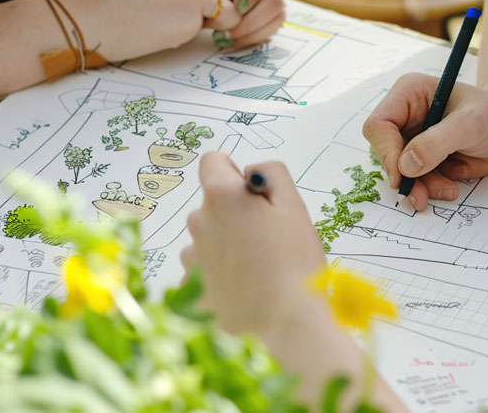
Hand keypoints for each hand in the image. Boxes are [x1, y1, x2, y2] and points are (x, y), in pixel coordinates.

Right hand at [60, 0, 242, 60]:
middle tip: (210, 23)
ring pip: (232, 7)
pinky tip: (164, 34)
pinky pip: (212, 28)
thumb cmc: (102, 5)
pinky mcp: (191, 12)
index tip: (195, 7)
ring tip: (179, 28)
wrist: (82, 20)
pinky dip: (196, 36)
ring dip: (216, 23)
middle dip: (228, 3)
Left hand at [182, 153, 326, 337]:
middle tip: (267, 239)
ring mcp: (191, 259)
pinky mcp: (191, 291)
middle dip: (234, 213)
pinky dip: (219, 276)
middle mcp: (198, 223)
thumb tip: (249, 173)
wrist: (286, 326)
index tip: (255, 197)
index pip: (213, 162)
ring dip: (226, 245)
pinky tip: (244, 290)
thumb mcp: (294, 205)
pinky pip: (202, 272)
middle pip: (213, 204)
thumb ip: (271, 173)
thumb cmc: (296, 262)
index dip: (236, 174)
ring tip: (257, 269)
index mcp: (222, 197)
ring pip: (208, 239)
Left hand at [190, 0, 284, 47]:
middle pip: (276, 1)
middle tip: (226, 31)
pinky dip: (250, 40)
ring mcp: (271, 2)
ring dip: (252, 33)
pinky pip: (268, 32)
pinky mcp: (267, 19)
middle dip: (252, 20)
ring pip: (276, 20)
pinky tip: (229, 41)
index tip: (237, 6)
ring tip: (224, 38)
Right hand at [363, 73, 487, 211]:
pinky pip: (414, 179)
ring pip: (399, 170)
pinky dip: (429, 188)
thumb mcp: (471, 124)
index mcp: (408, 94)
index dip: (386, 152)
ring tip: (448, 189)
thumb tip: (405, 165)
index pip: (379, 125)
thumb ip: (437, 142)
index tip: (403, 177)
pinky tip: (449, 186)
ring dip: (420, 186)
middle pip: (386, 151)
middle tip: (421, 197)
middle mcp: (404, 115)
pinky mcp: (420, 156)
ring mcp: (411, 137)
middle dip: (406, 176)